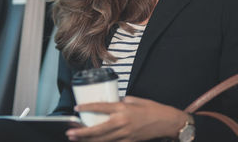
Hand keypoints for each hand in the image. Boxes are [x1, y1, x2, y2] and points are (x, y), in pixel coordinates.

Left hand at [66, 96, 187, 141]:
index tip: (77, 108)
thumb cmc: (152, 109)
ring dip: (88, 140)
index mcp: (123, 109)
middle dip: (82, 132)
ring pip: (103, 140)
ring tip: (76, 139)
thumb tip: (112, 103)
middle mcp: (122, 122)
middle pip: (98, 129)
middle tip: (70, 133)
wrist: (167, 122)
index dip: (87, 108)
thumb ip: (122, 102)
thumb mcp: (135, 100)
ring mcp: (125, 134)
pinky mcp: (129, 141)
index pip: (101, 108)